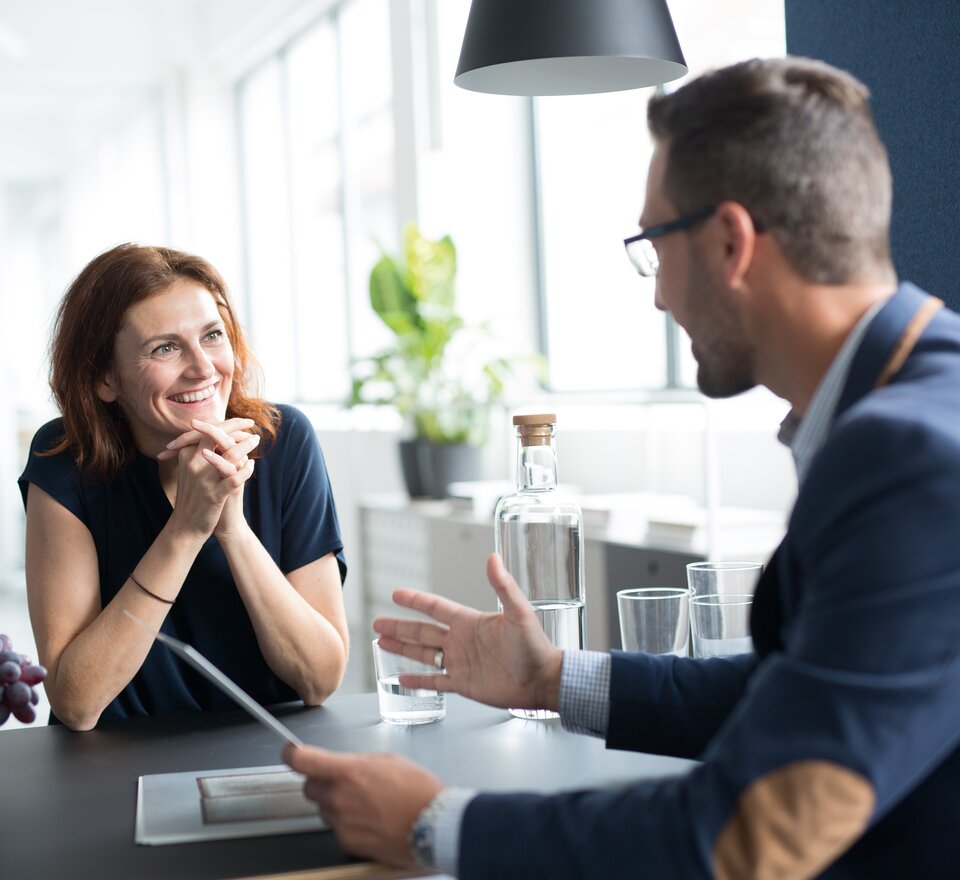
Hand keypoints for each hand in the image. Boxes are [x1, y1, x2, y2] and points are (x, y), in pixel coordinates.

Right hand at [162, 419, 256, 539]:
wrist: (185, 526)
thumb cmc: (193, 496)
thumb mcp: (192, 471)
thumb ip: (202, 453)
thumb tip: (223, 435)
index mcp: (186, 455)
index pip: (209, 431)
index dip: (228, 424)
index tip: (243, 422)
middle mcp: (193, 463)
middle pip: (217, 435)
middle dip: (237, 426)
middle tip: (251, 424)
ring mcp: (203, 479)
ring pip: (230, 454)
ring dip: (246, 445)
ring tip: (256, 440)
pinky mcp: (214, 494)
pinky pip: (235, 478)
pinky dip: (246, 470)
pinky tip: (252, 465)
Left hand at [284, 744, 442, 866]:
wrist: (433, 825)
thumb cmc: (418, 790)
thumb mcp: (389, 761)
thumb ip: (359, 763)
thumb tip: (345, 765)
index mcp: (347, 771)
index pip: (302, 761)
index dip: (292, 754)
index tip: (291, 752)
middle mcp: (339, 798)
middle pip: (309, 787)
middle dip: (321, 782)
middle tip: (344, 782)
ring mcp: (341, 823)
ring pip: (323, 809)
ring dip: (336, 804)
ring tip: (366, 803)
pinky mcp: (347, 843)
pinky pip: (337, 828)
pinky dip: (348, 823)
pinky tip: (370, 819)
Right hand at [373, 553, 562, 711]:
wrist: (542, 680)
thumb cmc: (534, 646)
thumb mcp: (518, 612)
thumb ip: (503, 585)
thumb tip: (493, 557)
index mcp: (470, 622)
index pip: (435, 608)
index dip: (415, 600)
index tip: (396, 594)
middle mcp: (461, 640)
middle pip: (422, 631)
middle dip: (399, 626)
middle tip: (377, 623)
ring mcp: (460, 662)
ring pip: (424, 654)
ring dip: (402, 648)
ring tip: (381, 643)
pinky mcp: (463, 684)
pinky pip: (435, 681)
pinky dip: (417, 680)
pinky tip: (400, 679)